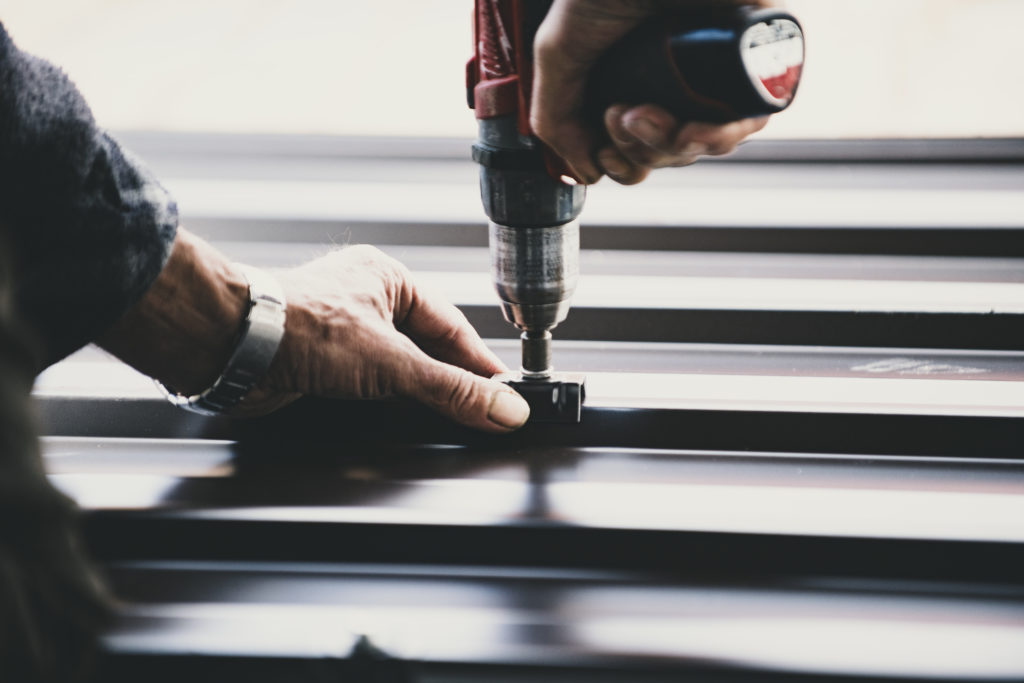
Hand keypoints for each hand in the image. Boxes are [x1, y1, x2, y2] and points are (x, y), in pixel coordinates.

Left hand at [244, 245, 529, 431]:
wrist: (231, 347)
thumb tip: (503, 407)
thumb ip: (451, 389)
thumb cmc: (297, 327)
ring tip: (451, 416)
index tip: (506, 396)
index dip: (480, 365)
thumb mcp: (392, 363)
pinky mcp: (322, 360)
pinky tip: (401, 414)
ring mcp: (343, 330)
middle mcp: (366, 300)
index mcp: (389, 279)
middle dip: (452, 380)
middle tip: (486, 412)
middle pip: (427, 347)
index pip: (452, 327)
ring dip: (420, 390)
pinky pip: (371, 381)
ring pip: (399, 365)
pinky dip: (391, 398)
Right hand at [530, 0, 770, 184]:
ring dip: (670, 147)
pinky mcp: (757, 58)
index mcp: (636, 77)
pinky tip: (693, 127)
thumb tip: (588, 172)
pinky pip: (749, 119)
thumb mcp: (559, 51)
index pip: (638, 146)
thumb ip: (555, 114)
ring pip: (707, 143)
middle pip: (670, 152)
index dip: (622, 163)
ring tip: (640, 113)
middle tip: (621, 116)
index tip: (605, 152)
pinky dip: (720, 135)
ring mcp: (718, 69)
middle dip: (640, 152)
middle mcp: (678, 76)